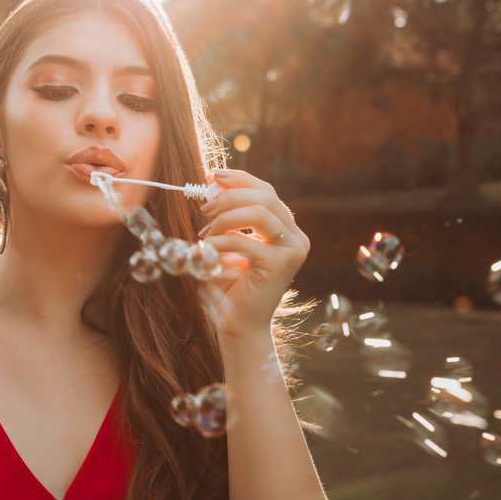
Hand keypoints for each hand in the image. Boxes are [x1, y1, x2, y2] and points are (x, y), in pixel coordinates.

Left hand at [197, 169, 309, 342]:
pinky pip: (245, 241)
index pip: (267, 192)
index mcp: (286, 229)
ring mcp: (292, 250)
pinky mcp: (281, 264)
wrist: (238, 324)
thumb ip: (227, 214)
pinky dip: (221, 241)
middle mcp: (295, 237)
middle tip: (205, 208)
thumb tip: (214, 180)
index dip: (240, 179)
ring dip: (226, 217)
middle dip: (230, 196)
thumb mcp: (228, 242)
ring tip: (206, 232)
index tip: (213, 176)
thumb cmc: (231, 284)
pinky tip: (207, 249)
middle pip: (266, 197)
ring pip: (260, 213)